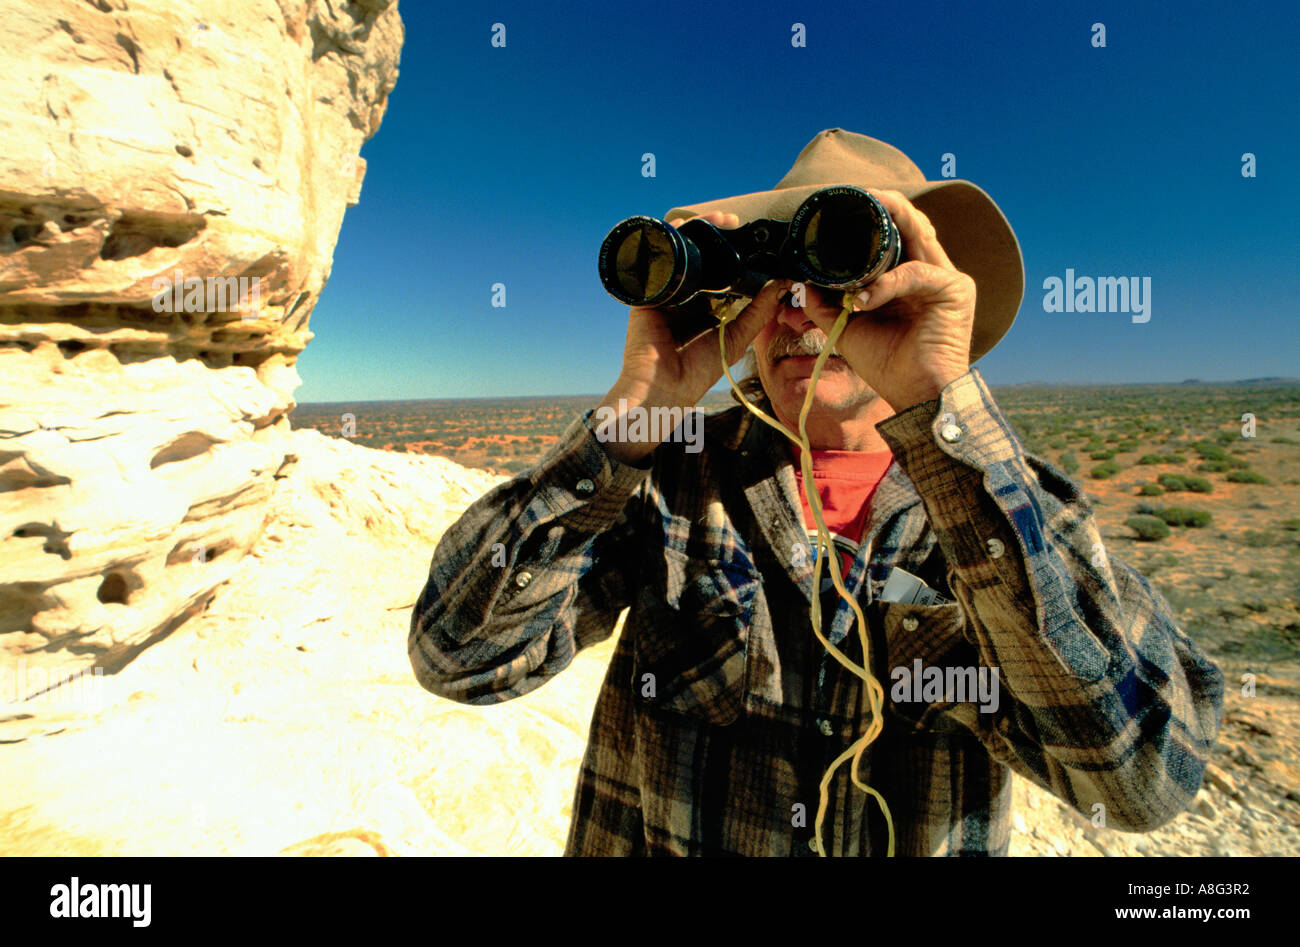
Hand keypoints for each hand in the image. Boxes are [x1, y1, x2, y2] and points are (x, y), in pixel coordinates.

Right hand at [598, 212, 788, 462]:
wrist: (663, 386)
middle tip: (733, 222)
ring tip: (715, 221)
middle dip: (715, 236)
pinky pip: (659, 259)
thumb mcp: (737, 338)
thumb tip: (782, 284)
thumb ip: (759, 312)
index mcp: (706, 307)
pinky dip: (669, 241)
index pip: (720, 272)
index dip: (733, 254)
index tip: (750, 238)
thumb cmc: (697, 371)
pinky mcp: (649, 291)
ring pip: (681, 253)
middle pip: (701, 257)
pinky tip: (683, 227)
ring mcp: (667, 292)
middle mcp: (686, 296)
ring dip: (696, 231)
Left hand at [799, 189, 975, 412]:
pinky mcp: (955, 291)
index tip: (842, 207)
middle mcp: (930, 272)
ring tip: (861, 219)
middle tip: (857, 194)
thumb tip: (802, 284)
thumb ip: (827, 304)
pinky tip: (864, 300)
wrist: (915, 396)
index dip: (873, 216)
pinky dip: (886, 284)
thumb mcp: (847, 329)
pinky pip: (916, 273)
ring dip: (890, 220)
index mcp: (908, 278)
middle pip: (911, 223)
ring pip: (919, 232)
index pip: (895, 234)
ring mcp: (946, 278)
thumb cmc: (888, 365)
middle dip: (885, 203)